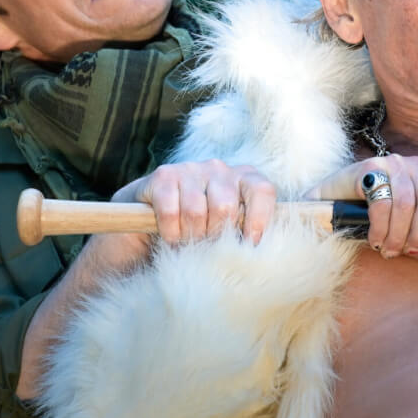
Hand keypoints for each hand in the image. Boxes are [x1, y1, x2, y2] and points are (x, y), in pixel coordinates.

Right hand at [111, 159, 277, 245]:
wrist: (146, 223)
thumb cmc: (197, 232)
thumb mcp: (229, 231)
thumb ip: (250, 231)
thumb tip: (270, 248)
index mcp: (243, 178)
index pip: (262, 191)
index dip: (259, 221)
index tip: (249, 247)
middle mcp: (219, 168)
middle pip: (227, 206)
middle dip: (215, 237)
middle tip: (205, 250)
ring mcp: (190, 168)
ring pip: (197, 211)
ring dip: (190, 238)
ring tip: (187, 246)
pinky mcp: (162, 176)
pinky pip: (171, 211)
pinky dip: (171, 233)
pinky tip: (170, 238)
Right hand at [305, 155, 417, 273]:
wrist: (335, 209)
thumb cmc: (381, 224)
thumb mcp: (412, 242)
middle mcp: (416, 165)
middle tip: (410, 252)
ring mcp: (392, 164)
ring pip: (406, 203)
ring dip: (398, 235)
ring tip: (389, 249)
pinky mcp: (368, 168)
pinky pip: (382, 203)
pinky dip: (380, 229)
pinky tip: (375, 239)